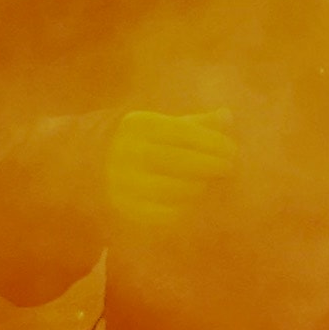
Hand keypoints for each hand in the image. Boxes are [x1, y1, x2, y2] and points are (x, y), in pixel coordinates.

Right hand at [105, 108, 236, 231]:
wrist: (97, 163)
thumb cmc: (148, 140)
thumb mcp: (168, 124)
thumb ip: (199, 122)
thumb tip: (227, 117)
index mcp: (139, 125)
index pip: (185, 133)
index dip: (214, 143)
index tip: (232, 150)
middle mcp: (126, 152)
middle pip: (181, 161)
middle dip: (211, 165)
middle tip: (228, 168)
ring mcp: (121, 181)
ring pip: (173, 188)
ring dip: (199, 186)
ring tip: (208, 182)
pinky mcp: (122, 206)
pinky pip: (161, 212)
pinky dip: (182, 207)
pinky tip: (192, 200)